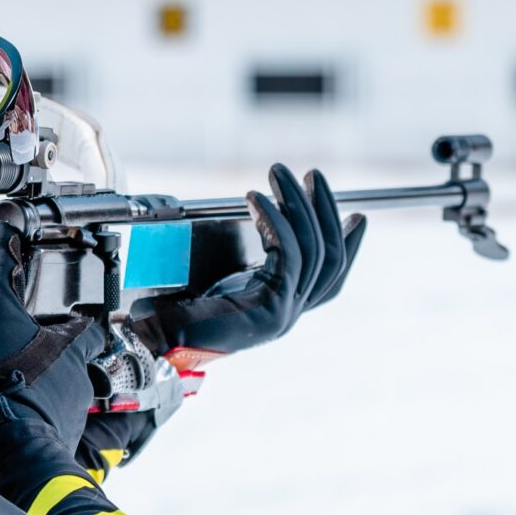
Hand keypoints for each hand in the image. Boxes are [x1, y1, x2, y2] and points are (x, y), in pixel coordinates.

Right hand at [0, 217, 103, 457]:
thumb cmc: (6, 382)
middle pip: (69, 365)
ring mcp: (65, 418)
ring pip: (55, 398)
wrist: (6, 449)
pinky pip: (37, 426)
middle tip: (19, 353)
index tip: (70, 318)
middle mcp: (76, 385)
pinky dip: (20, 420)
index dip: (80, 321)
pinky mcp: (47, 445)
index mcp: (71, 351)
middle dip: (47, 359)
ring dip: (32, 390)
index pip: (91, 329)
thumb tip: (3, 226)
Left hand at [127, 165, 365, 358]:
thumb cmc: (181, 309)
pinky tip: (257, 198)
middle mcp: (290, 312)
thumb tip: (268, 215)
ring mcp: (283, 313)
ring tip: (280, 173)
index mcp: (283, 306)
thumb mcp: (227, 277)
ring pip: (311, 250)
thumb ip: (254, 259)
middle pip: (329, 257)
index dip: (348, 245)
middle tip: (313, 175)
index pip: (332, 277)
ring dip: (297, 204)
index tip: (356, 214)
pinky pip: (285, 254)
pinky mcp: (270, 308)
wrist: (159, 340)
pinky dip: (275, 220)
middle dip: (324, 210)